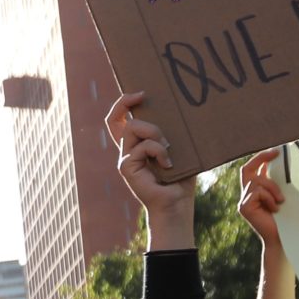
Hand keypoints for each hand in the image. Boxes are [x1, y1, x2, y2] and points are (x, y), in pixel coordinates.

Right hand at [108, 93, 196, 244]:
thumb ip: (170, 133)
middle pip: (117, 119)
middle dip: (127, 102)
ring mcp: (125, 160)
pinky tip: (169, 164)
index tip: (140, 93)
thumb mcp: (177, 148)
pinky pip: (143, 147)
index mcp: (136, 146)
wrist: (177, 206)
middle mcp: (127, 152)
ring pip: (133, 128)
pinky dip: (159, 151)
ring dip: (155, 132)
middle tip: (144, 95)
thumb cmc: (181, 178)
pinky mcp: (126, 168)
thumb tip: (176, 109)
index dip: (122, 104)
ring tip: (169, 148)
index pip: (118, 121)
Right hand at [235, 150, 284, 252]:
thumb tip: (283, 163)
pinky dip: (269, 198)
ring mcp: (243, 202)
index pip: (253, 169)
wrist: (284, 239)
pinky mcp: (244, 207)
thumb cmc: (288, 219)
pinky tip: (275, 209)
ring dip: (273, 188)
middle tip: (277, 153)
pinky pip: (257, 192)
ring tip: (281, 201)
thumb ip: (278, 183)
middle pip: (247, 169)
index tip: (277, 152)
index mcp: (256, 192)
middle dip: (261, 158)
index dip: (261, 158)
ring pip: (257, 182)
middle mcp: (246, 195)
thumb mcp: (283, 195)